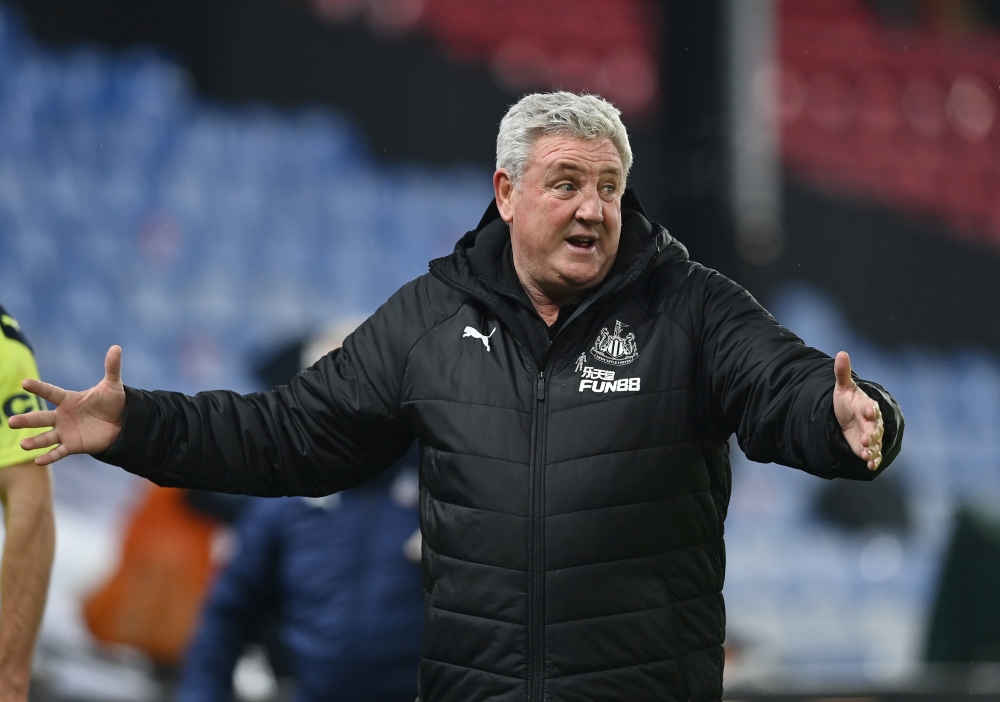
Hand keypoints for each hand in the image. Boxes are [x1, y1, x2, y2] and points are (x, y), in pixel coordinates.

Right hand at [8, 346, 125, 465]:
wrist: (122, 423)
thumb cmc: (113, 402)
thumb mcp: (112, 385)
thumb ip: (112, 368)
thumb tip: (117, 347)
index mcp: (68, 399)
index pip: (51, 392)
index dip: (39, 387)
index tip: (25, 383)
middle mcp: (62, 416)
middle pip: (40, 418)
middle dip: (26, 420)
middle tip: (11, 422)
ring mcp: (66, 432)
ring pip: (46, 437)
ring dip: (34, 441)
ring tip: (23, 445)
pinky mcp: (73, 445)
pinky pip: (58, 452)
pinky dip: (49, 456)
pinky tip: (38, 460)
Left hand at [833, 351, 883, 470]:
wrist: (849, 416)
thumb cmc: (848, 401)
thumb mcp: (842, 387)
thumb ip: (841, 373)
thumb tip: (841, 353)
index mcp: (866, 405)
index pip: (870, 406)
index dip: (870, 409)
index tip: (869, 411)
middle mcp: (872, 421)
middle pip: (875, 427)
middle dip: (872, 432)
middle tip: (867, 437)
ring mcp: (870, 434)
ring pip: (875, 441)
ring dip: (872, 448)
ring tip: (867, 454)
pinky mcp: (866, 446)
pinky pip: (872, 453)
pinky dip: (872, 459)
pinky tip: (870, 466)